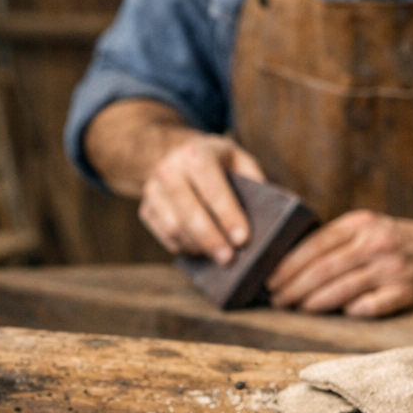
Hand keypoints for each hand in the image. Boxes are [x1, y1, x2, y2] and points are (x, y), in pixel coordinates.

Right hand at [138, 133, 265, 263]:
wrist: (177, 153)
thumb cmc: (218, 161)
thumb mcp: (239, 160)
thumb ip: (253, 182)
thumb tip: (267, 217)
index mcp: (196, 153)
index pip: (212, 189)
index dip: (228, 216)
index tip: (243, 240)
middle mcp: (169, 169)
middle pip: (190, 213)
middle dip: (211, 239)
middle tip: (229, 259)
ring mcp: (153, 190)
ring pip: (174, 228)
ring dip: (198, 246)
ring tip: (218, 255)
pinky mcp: (145, 209)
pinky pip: (164, 236)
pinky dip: (184, 247)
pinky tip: (201, 249)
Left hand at [266, 210, 412, 317]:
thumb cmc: (396, 242)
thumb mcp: (368, 227)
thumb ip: (335, 240)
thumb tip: (287, 266)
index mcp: (361, 224)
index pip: (315, 245)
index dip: (288, 265)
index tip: (269, 280)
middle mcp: (376, 243)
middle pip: (324, 269)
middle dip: (294, 287)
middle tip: (277, 300)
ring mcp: (392, 267)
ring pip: (343, 288)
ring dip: (314, 302)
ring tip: (297, 309)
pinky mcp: (407, 291)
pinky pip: (372, 305)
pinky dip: (353, 311)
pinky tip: (339, 314)